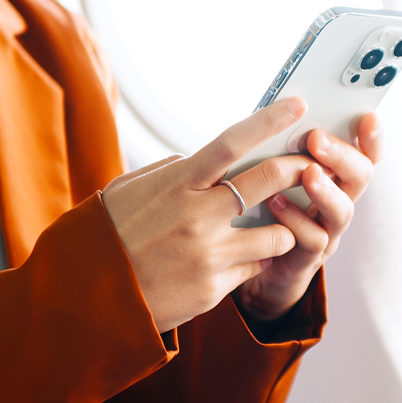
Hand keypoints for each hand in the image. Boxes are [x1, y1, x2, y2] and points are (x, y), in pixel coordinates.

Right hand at [102, 97, 315, 332]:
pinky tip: (239, 261)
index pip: (233, 142)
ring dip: (283, 227)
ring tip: (272, 228)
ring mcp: (209, 253)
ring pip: (277, 232)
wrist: (90, 297)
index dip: (270, 120)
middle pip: (269, 180)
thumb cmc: (109, 236)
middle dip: (299, 169)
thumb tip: (198, 158)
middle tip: (311, 166)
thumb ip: (172, 172)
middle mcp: (197, 215)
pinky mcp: (215, 287)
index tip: (297, 105)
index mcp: (177, 183)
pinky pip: (256, 268)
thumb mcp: (131, 190)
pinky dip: (256, 261)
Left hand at [233, 112, 382, 321]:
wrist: (250, 266)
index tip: (367, 117)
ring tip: (308, 172)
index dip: (370, 138)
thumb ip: (281, 151)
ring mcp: (325, 232)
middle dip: (342, 155)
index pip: (362, 154)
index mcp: (332, 179)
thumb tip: (276, 111)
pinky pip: (311, 240)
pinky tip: (276, 204)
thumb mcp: (272, 176)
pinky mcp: (305, 258)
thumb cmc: (262, 213)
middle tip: (316, 138)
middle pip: (359, 177)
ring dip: (326, 189)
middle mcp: (336, 204)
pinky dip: (295, 220)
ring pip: (342, 211)